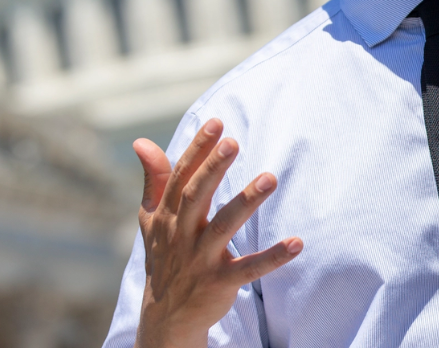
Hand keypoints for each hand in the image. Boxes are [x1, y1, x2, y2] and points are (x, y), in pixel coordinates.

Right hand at [133, 119, 302, 347]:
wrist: (165, 316)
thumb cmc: (164, 255)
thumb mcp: (151, 218)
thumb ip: (154, 179)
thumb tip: (140, 141)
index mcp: (167, 215)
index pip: (181, 176)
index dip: (197, 149)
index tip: (217, 122)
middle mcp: (182, 234)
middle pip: (196, 197)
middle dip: (214, 169)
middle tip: (234, 142)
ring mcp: (200, 259)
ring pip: (224, 227)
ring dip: (246, 202)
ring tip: (270, 178)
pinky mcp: (220, 283)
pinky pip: (248, 269)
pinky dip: (273, 258)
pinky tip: (297, 243)